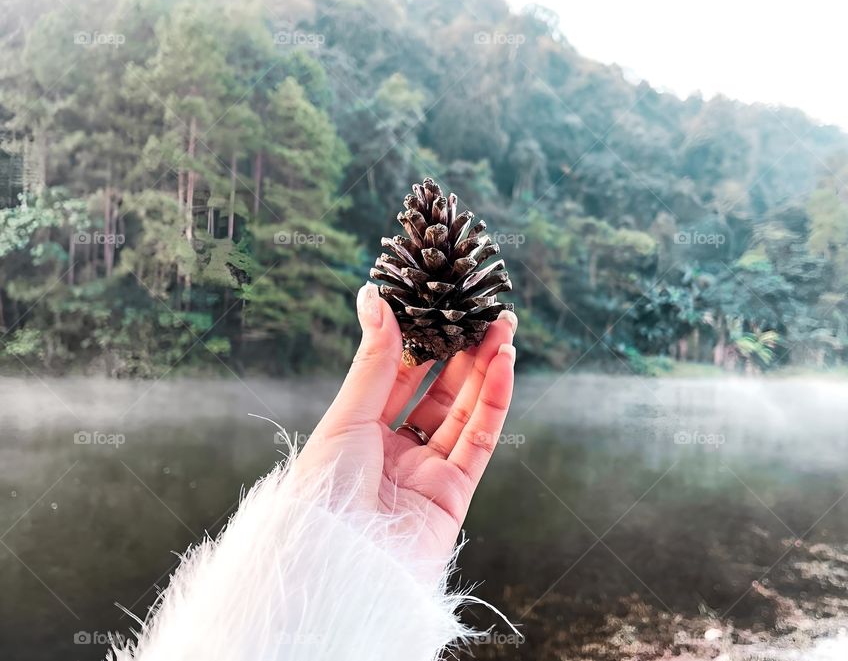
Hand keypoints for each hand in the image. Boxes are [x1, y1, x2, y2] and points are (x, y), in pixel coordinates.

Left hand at [296, 283, 516, 567]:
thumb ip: (374, 359)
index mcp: (363, 431)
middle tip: (486, 312)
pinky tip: (504, 366)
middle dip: (464, 352)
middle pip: (440, 392)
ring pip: (465, 411)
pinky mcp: (455, 494)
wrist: (338, 566)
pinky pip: (481, 440)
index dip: (425, 342)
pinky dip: (495, 402)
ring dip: (487, 370)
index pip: (402, 376)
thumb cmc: (327, 491)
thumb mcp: (349, 416)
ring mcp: (428, 472)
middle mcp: (397, 451)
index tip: (444, 306)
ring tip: (503, 329)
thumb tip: (373, 297)